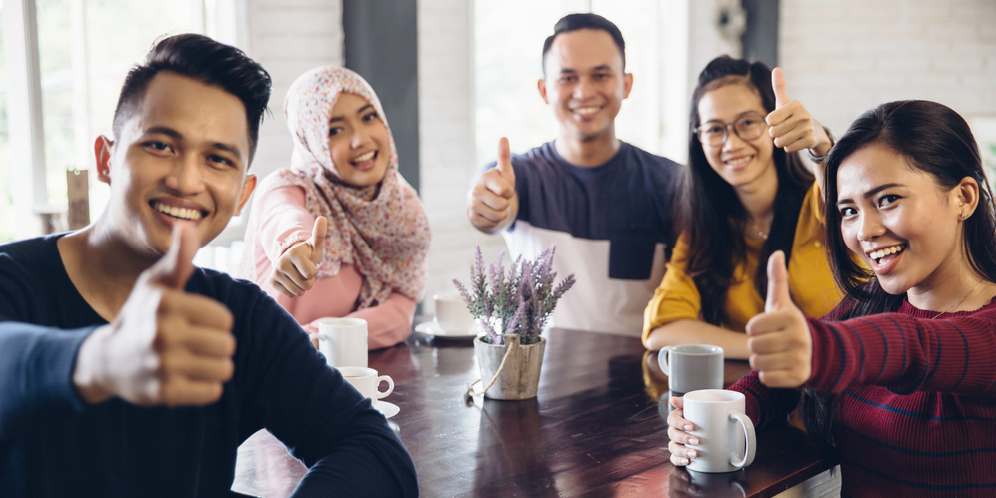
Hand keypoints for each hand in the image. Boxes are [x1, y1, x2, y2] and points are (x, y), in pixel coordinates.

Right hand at [73, 222, 236, 405]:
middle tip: (195, 345)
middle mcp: (162, 334)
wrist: (106, 360)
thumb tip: (188, 224)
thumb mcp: (155, 284)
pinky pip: (212, 392)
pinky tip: (188, 379)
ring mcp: (162, 365)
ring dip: (215, 367)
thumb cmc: (141, 315)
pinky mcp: (164, 393)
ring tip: (194, 361)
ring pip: (224, 369)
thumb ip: (178, 258)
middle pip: (227, 344)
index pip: (224, 319)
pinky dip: (206, 387)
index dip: (216, 322)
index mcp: (165, 304)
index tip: (196, 323)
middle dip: (217, 345)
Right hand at [269, 216, 327, 297]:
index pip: (311, 274)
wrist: (292, 258)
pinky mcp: (271, 281)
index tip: (310, 263)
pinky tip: (292, 279)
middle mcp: (281, 263)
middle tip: (304, 270)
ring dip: (302, 286)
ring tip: (299, 275)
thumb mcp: (315, 245)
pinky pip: (290, 294)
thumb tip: (322, 218)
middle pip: (305, 285)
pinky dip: (294, 290)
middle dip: (309, 280)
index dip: (314, 271)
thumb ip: (319, 234)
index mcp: (293, 253)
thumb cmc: (307, 253)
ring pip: (298, 291)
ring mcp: (275, 272)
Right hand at [467, 137, 517, 232]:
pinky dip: (494, 222)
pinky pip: (491, 224)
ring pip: (498, 216)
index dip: (509, 192)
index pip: (505, 190)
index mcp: (486, 177)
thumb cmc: (498, 186)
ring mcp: (472, 204)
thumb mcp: (505, 173)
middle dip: (506, 205)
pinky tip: (490, 215)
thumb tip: (503, 138)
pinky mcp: (472, 217)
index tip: (505, 190)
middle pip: (502, 205)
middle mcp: (476, 189)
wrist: (487, 204)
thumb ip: (504, 157)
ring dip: (502, 215)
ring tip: (497, 208)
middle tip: (501, 201)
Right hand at [666, 395, 700, 466]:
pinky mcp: (682, 454)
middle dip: (684, 438)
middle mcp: (676, 430)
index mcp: (679, 417)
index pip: (672, 419)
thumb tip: (672, 400)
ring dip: (682, 451)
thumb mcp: (700, 405)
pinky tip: (688, 461)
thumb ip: (687, 400)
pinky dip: (679, 460)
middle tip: (696, 441)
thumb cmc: (706, 414)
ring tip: (695, 453)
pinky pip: (674, 458)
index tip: (691, 426)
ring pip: (673, 447)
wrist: (717, 425)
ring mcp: (678, 442)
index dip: (679, 423)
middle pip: (672, 434)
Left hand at [745, 251, 811, 386]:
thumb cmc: (789, 325)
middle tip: (769, 343)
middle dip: (756, 346)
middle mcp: (798, 338)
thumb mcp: (782, 303)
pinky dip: (768, 375)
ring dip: (761, 361)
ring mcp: (800, 359)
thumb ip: (777, 279)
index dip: (754, 328)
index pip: (751, 326)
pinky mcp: (798, 378)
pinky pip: (766, 379)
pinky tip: (779, 367)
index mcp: (791, 317)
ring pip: (757, 364)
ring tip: (774, 354)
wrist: (816, 352)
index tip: (766, 328)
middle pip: (753, 346)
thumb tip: (777, 253)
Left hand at [765, 67, 830, 155]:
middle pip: (773, 132)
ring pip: (780, 142)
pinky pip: (788, 148)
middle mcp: (803, 115)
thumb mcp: (785, 102)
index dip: (771, 123)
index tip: (780, 119)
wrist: (815, 131)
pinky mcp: (810, 141)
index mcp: (794, 105)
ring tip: (790, 135)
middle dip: (776, 133)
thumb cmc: (793, 116)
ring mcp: (808, 128)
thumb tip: (777, 68)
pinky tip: (797, 140)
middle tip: (785, 129)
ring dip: (781, 141)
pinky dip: (789, 147)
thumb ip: (779, 87)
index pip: (769, 121)